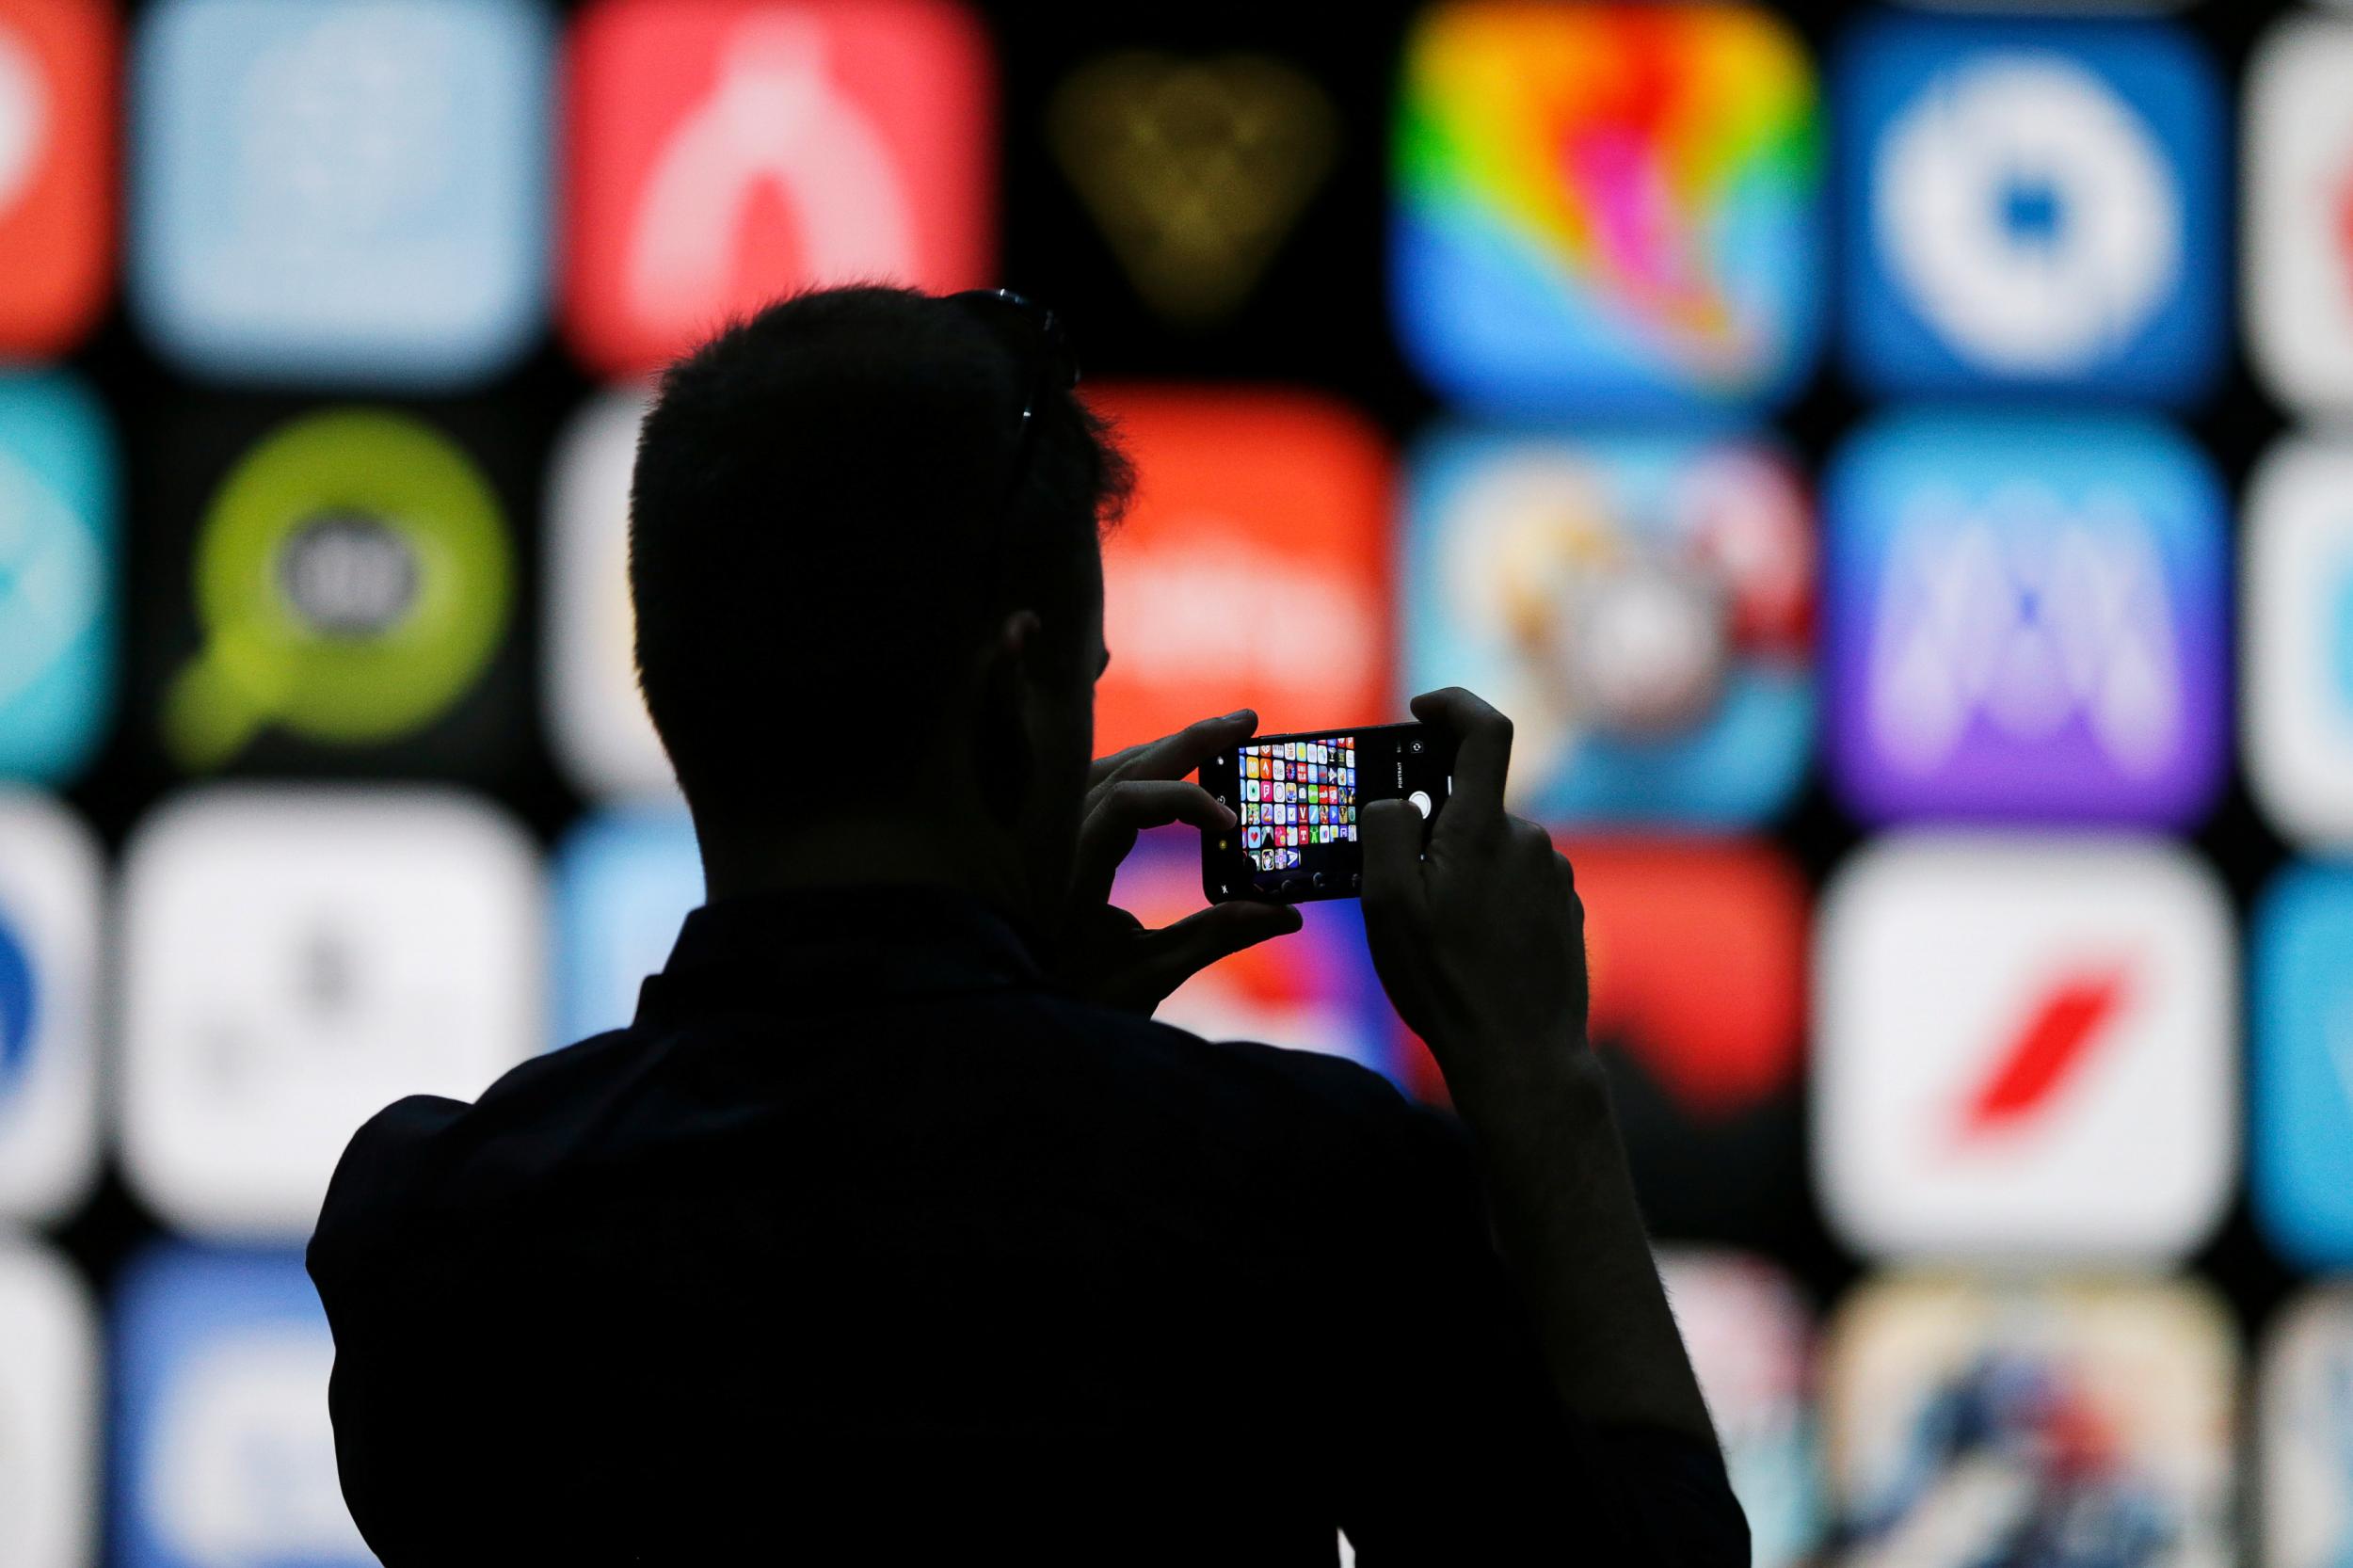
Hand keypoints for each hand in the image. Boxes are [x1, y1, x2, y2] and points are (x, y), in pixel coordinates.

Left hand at [1056, 709, 1302, 1014]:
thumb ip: (1214, 938)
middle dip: (1189, 742)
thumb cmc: (1072, 999)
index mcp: (1070, 873)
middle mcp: (1054, 841)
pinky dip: (1137, 767)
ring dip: (1164, 750)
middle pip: (1123, 767)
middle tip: (1246, 722)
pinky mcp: (1055, 839)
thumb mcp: (1146, 976)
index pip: (1128, 804)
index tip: (1232, 823)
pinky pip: (1094, 783)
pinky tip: (1166, 764)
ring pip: (1107, 767)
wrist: (1010, 1010)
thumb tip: (1284, 914)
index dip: (1184, 801)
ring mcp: (1051, 835)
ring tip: (1218, 738)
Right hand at [1359, 688, 1588, 1101]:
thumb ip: (1385, 831)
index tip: (1420, 711)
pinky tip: (1472, 949)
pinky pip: (1515, 880)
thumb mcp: (1387, 905)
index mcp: (1484, 829)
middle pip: (1472, 802)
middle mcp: (1528, 840)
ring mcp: (1553, 875)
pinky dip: (1487, 897)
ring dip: (1460, 870)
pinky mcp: (1564, 907)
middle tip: (1401, 885)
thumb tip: (1396, 799)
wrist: (1521, 1056)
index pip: (1485, 729)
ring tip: (1438, 934)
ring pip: (1492, 846)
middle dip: (1433, 827)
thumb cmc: (1447, 983)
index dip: (1452, 704)